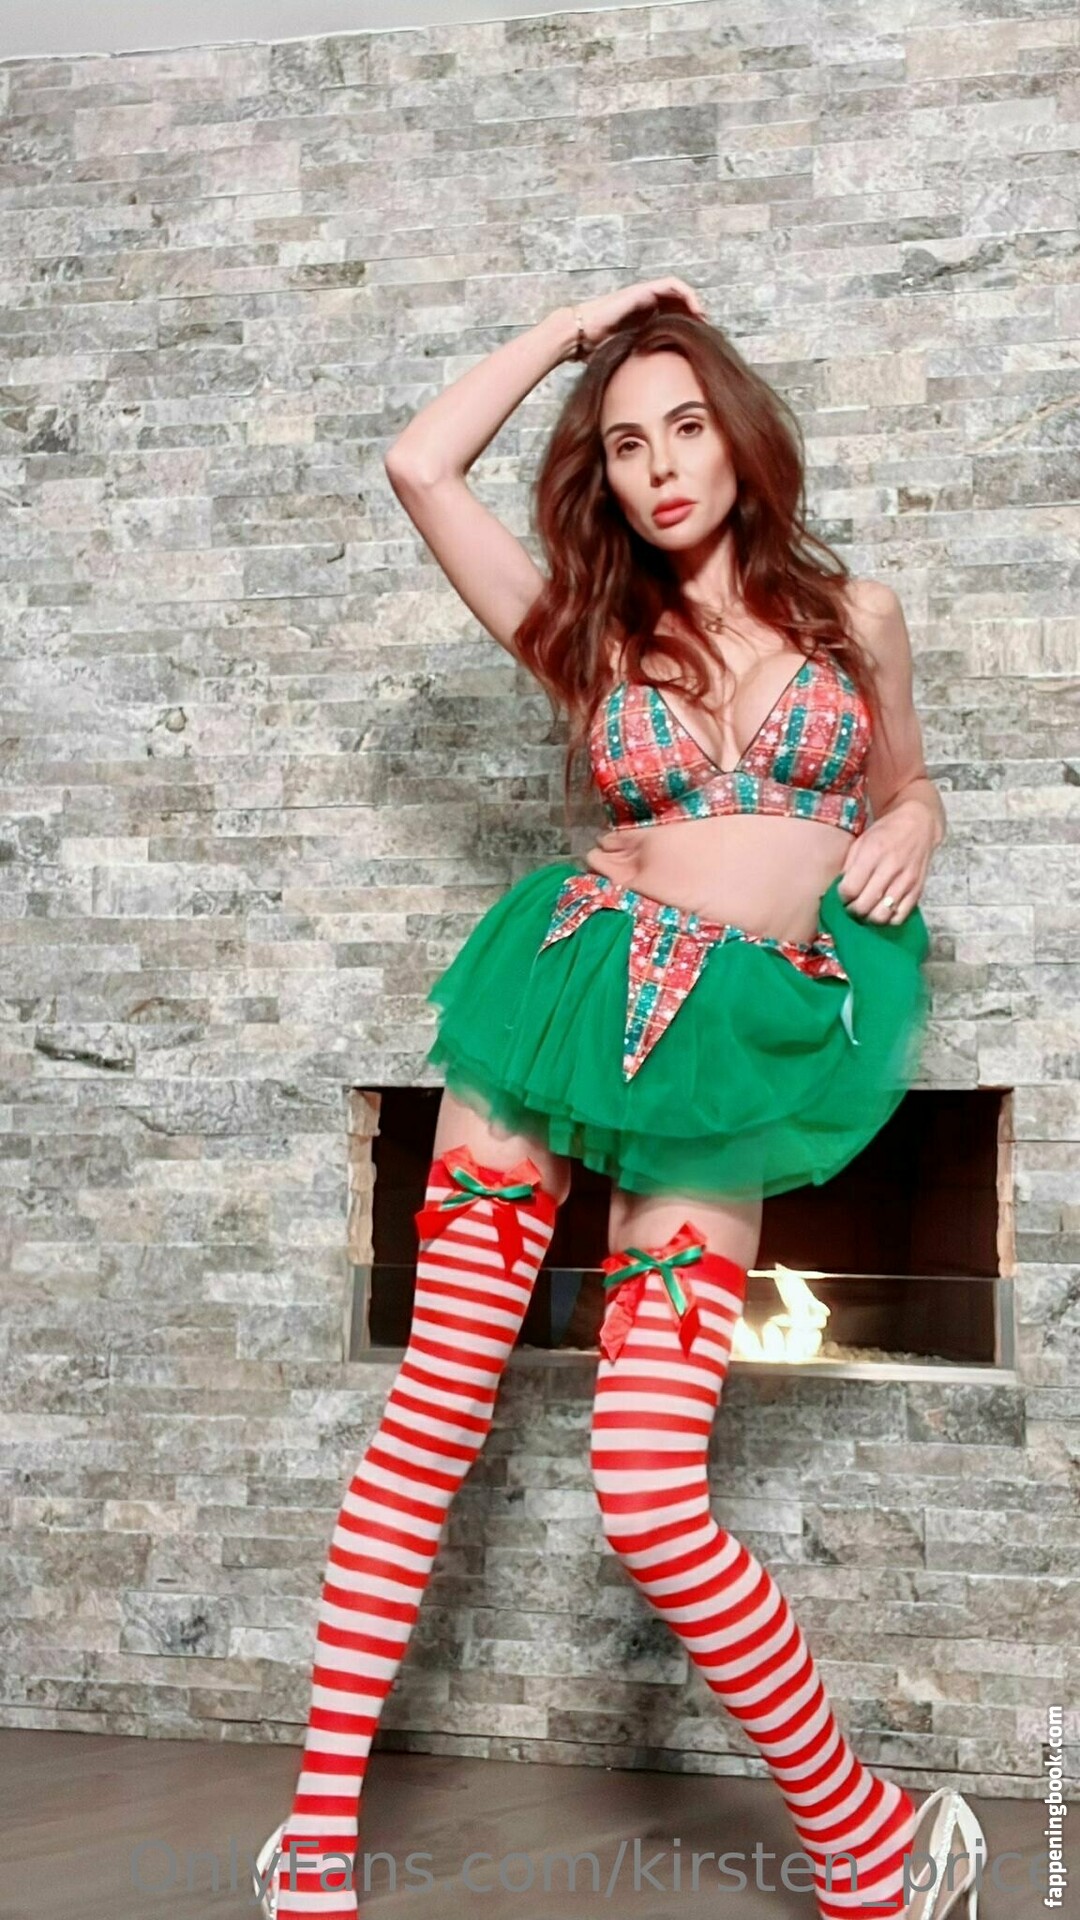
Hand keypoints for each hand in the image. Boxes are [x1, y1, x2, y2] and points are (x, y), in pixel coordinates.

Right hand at [571, 278, 705, 356]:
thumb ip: (639, 363)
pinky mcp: (642, 290)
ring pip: (677, 291)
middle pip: (677, 303)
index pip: (671, 316)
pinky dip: (686, 294)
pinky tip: (695, 310)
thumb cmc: (594, 350)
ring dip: (693, 302)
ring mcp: (643, 295)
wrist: (578, 335)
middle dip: (693, 314)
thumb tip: (652, 388)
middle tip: (706, 329)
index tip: (698, 340)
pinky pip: (671, 285)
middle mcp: (644, 304)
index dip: (686, 325)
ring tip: (703, 318)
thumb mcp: (625, 358)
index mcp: (642, 319)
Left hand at [836, 801, 934, 925]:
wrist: (918, 825)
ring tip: (866, 910)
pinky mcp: (917, 890)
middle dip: (852, 910)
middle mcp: (891, 868)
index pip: (850, 889)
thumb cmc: (885, 833)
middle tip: (851, 906)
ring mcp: (906, 881)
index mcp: (873, 853)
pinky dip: (888, 919)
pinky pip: (900, 916)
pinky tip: (882, 910)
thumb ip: (848, 866)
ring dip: (869, 918)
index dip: (842, 897)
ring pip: (882, 915)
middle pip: (864, 905)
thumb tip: (839, 891)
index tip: (842, 895)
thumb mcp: (861, 842)